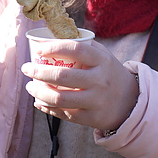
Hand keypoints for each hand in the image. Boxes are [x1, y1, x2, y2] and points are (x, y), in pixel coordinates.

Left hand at [21, 40, 139, 130]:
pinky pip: (64, 114)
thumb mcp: (104, 56)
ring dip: (39, 92)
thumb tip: (53, 38)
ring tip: (30, 86)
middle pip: (63, 76)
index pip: (76, 49)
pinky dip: (47, 108)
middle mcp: (100, 80)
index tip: (39, 49)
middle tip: (26, 68)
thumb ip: (83, 47)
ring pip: (60, 98)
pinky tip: (39, 101)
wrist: (130, 102)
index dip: (55, 48)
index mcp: (102, 60)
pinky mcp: (91, 118)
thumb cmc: (109, 73)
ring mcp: (96, 101)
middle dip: (39, 71)